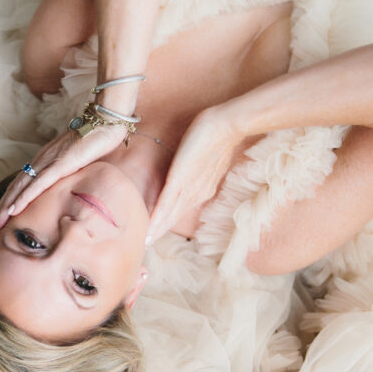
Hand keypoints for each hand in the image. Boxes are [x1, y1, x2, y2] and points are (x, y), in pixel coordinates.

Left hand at [0, 123, 128, 231]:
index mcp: (44, 160)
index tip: (0, 218)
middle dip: (1, 209)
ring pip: (21, 188)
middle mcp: (41, 160)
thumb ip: (71, 172)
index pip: (21, 184)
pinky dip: (23, 198)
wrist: (105, 121)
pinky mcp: (60, 165)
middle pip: (15, 188)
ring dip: (6, 208)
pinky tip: (14, 210)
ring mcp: (49, 162)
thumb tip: (70, 187)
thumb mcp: (80, 161)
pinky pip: (38, 184)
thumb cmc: (96, 140)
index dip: (8, 201)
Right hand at [147, 108, 238, 243]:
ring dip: (157, 228)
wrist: (226, 126)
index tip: (156, 233)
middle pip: (174, 216)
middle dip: (160, 231)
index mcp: (202, 189)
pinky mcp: (180, 179)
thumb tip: (187, 169)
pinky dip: (158, 214)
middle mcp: (196, 193)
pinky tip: (150, 225)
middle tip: (145, 245)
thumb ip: (195, 167)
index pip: (180, 209)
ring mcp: (188, 187)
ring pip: (170, 213)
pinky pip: (166, 201)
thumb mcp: (204, 157)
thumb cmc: (215, 135)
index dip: (168, 222)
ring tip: (145, 241)